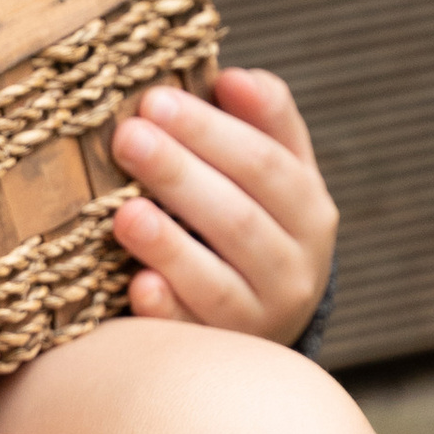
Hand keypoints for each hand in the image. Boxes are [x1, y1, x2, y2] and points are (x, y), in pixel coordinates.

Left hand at [107, 67, 335, 345]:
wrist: (264, 315)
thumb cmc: (254, 219)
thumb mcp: (275, 170)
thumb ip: (263, 120)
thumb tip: (235, 77)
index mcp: (309, 210)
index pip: (265, 164)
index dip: (211, 131)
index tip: (156, 99)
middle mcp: (295, 269)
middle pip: (238, 219)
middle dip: (179, 174)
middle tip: (127, 137)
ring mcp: (259, 319)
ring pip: (219, 283)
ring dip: (170, 247)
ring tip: (125, 213)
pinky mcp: (220, 355)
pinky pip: (193, 337)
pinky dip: (167, 313)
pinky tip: (138, 286)